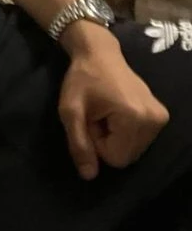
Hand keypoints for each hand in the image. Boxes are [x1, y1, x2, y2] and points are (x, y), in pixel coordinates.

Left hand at [58, 43, 169, 180]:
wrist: (99, 53)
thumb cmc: (81, 80)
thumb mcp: (70, 112)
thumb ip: (79, 145)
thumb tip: (89, 177)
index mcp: (135, 118)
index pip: (116, 159)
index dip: (97, 144)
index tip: (91, 120)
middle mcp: (155, 120)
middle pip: (127, 156)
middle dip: (107, 142)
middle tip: (97, 116)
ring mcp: (161, 118)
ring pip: (132, 150)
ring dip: (114, 137)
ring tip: (105, 113)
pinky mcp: (161, 116)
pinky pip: (139, 141)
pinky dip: (124, 132)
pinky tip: (115, 112)